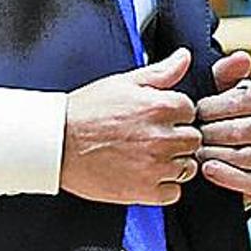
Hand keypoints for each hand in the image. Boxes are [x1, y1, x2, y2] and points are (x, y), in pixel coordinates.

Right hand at [60, 48, 201, 205]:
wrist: (57, 143)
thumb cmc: (85, 112)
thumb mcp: (123, 83)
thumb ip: (161, 72)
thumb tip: (184, 58)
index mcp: (158, 107)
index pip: (191, 110)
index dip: (175, 113)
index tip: (159, 118)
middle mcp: (161, 138)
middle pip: (193, 140)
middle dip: (177, 138)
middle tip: (152, 137)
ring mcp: (154, 167)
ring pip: (187, 167)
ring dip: (173, 162)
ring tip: (147, 155)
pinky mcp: (144, 191)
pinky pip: (173, 192)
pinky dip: (163, 186)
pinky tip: (144, 173)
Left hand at [195, 49, 250, 203]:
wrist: (236, 161)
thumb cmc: (226, 120)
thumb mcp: (224, 93)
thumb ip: (227, 73)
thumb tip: (241, 57)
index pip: (238, 101)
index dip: (210, 107)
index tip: (194, 112)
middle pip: (238, 130)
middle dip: (208, 133)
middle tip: (189, 136)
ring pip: (241, 155)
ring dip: (212, 154)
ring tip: (194, 152)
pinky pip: (247, 181)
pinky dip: (224, 175)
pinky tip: (207, 169)